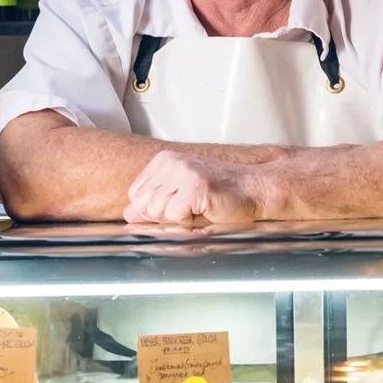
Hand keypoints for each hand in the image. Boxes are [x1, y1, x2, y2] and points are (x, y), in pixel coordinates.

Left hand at [124, 151, 267, 226]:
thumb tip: (128, 214)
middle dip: (164, 217)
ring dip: (178, 219)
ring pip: (155, 211)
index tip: (179, 205)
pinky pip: (174, 216)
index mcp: (164, 161)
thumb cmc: (221, 195)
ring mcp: (182, 172)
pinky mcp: (194, 185)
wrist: (254, 190)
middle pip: (142, 205)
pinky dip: (189, 222)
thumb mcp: (181, 197)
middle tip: (190, 209)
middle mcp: (170, 162)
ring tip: (198, 209)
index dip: (154, 211)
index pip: (134, 196)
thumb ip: (153, 204)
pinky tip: (204, 210)